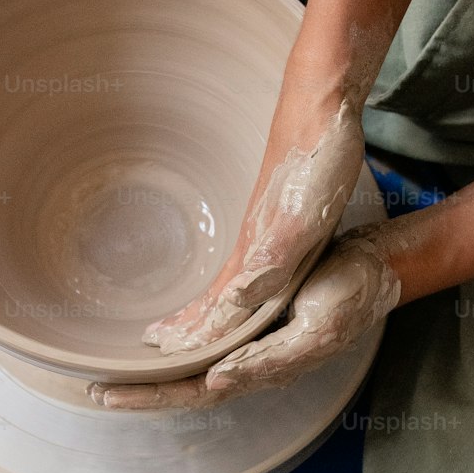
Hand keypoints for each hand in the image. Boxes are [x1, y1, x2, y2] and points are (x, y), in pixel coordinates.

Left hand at [94, 227, 401, 409]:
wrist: (377, 267)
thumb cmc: (352, 291)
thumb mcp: (317, 325)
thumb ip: (270, 357)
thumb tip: (218, 380)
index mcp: (264, 367)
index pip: (196, 392)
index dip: (152, 397)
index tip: (108, 392)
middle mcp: (252, 363)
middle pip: (186, 389)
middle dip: (141, 394)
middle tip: (94, 390)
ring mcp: (254, 346)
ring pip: (193, 371)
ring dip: (154, 378)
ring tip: (112, 374)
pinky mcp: (255, 324)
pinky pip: (207, 346)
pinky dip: (177, 350)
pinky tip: (158, 344)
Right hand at [143, 96, 364, 353]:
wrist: (320, 108)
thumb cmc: (315, 163)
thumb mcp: (299, 223)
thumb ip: (269, 262)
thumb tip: (234, 301)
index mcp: (255, 256)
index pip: (217, 312)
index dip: (194, 341)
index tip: (162, 364)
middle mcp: (251, 247)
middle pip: (212, 299)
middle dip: (185, 327)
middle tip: (153, 347)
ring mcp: (261, 231)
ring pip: (225, 281)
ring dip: (202, 307)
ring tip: (179, 323)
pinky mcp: (275, 215)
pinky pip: (246, 262)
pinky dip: (230, 281)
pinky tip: (232, 279)